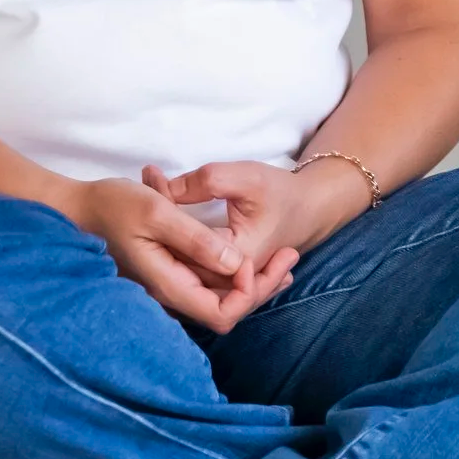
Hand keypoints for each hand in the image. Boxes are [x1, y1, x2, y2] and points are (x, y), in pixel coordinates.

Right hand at [64, 176, 297, 333]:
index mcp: (167, 282)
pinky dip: (236, 270)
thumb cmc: (113, 204)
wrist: (79, 206)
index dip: (247, 295)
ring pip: (221, 295)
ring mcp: (171, 283)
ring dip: (254, 279)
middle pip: (227, 309)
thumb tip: (234, 264)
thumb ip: (195, 239)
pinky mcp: (172, 272)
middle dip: (262, 287)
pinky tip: (257, 254)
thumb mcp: (157, 212)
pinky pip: (210, 282)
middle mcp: (171, 292)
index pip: (220, 314)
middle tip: (291, 258)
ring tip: (285, 256)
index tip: (259, 261)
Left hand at [143, 159, 366, 276]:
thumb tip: (163, 190)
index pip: (183, 248)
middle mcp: (226, 279)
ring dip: (161, 228)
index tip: (156, 184)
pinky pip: (187, 262)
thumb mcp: (246, 177)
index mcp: (234, 260)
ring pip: (178, 262)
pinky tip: (165, 207)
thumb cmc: (282, 193)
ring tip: (153, 187)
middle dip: (156, 220)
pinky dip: (172, 235)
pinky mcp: (217, 276)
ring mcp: (221, 282)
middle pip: (175, 258)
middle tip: (149, 180)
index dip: (162, 216)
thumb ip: (205, 182)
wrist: (309, 209)